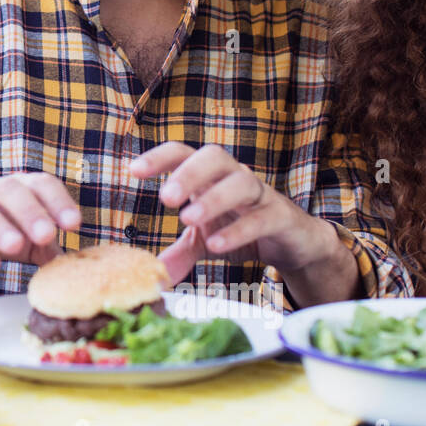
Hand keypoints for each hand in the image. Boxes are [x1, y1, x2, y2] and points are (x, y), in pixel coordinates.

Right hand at [0, 173, 81, 275]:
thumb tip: (73, 265)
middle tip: (47, 234)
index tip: (74, 224)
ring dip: (0, 228)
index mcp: (19, 188)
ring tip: (16, 246)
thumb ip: (46, 248)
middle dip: (30, 212)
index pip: (41, 184)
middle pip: (10, 191)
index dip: (58, 201)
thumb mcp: (25, 238)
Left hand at [131, 142, 341, 283]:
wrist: (294, 243)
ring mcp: (261, 194)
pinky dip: (238, 231)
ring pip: (241, 183)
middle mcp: (235, 177)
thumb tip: (152, 273)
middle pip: (214, 156)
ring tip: (188, 219)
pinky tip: (217, 246)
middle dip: (189, 173)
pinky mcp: (281, 217)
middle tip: (165, 198)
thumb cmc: (243, 230)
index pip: (183, 153)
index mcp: (210, 177)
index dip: (158, 157)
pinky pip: (261, 218)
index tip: (131, 171)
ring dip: (213, 199)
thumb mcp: (205, 242)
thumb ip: (180, 253)